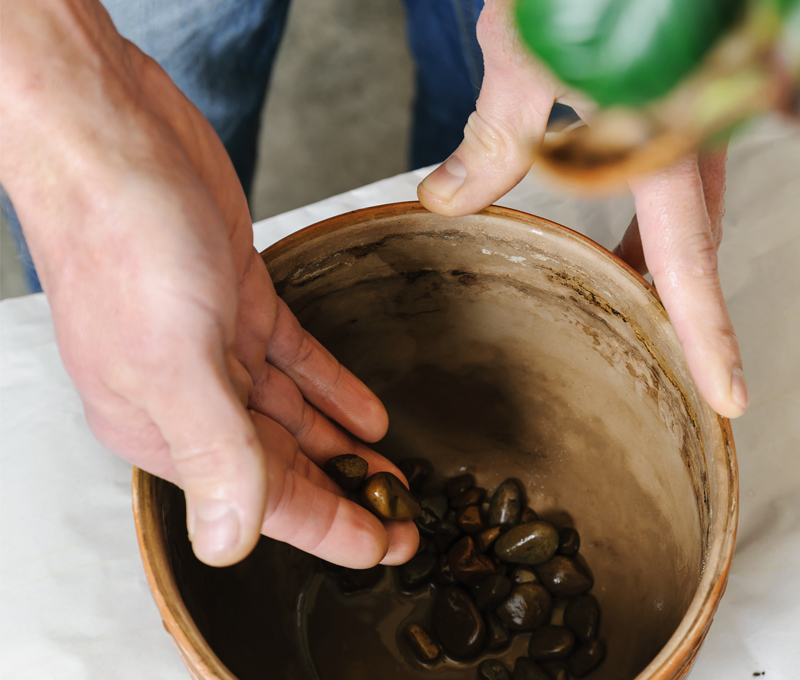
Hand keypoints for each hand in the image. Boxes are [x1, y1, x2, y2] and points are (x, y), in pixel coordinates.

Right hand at [0, 0, 417, 566]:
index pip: (263, 502)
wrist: (108, 131)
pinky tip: (367, 412)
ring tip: (395, 476)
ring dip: (343, 447)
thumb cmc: (122, 237)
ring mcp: (212, 346)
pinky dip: (332, 386)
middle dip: (346, 496)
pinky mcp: (236, 299)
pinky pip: (294, 359)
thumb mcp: (174, 358)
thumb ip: (212, 453)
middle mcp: (186, 395)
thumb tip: (228, 545)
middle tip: (406, 522)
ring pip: (290, 417)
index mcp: (163, 426)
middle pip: (282, 466)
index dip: (332, 531)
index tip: (389, 549)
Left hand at [417, 0, 746, 417]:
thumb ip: (492, 138)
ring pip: (694, 216)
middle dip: (685, 309)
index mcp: (665, 139)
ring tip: (627, 299)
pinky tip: (625, 230)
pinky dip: (658, 221)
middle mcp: (698, 136)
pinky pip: (684, 183)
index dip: (710, 334)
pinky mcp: (687, 105)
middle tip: (670, 362)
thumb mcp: (521, 58)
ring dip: (665, 264)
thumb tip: (447, 200)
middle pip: (698, 246)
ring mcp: (699, 121)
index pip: (690, 257)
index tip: (729, 395)